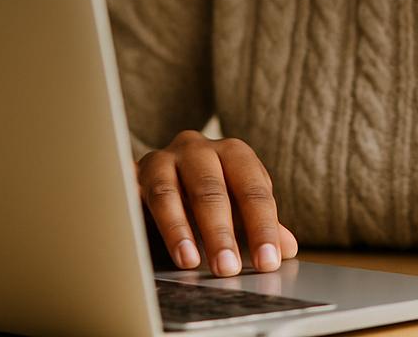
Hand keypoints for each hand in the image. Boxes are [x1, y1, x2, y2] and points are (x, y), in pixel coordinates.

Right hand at [136, 131, 298, 276]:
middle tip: (228, 268)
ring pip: (169, 193)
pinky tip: (146, 243)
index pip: (253, 189)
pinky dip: (141, 220)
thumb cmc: (208, 193)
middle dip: (221, 232)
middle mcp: (197, 149)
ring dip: (180, 230)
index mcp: (233, 153)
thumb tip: (287, 248)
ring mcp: (161, 160)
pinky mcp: (131, 176)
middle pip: (211, 189)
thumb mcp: (238, 207)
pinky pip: (132, 197)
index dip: (262, 227)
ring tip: (190, 262)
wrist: (162, 175)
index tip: (268, 261)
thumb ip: (261, 226)